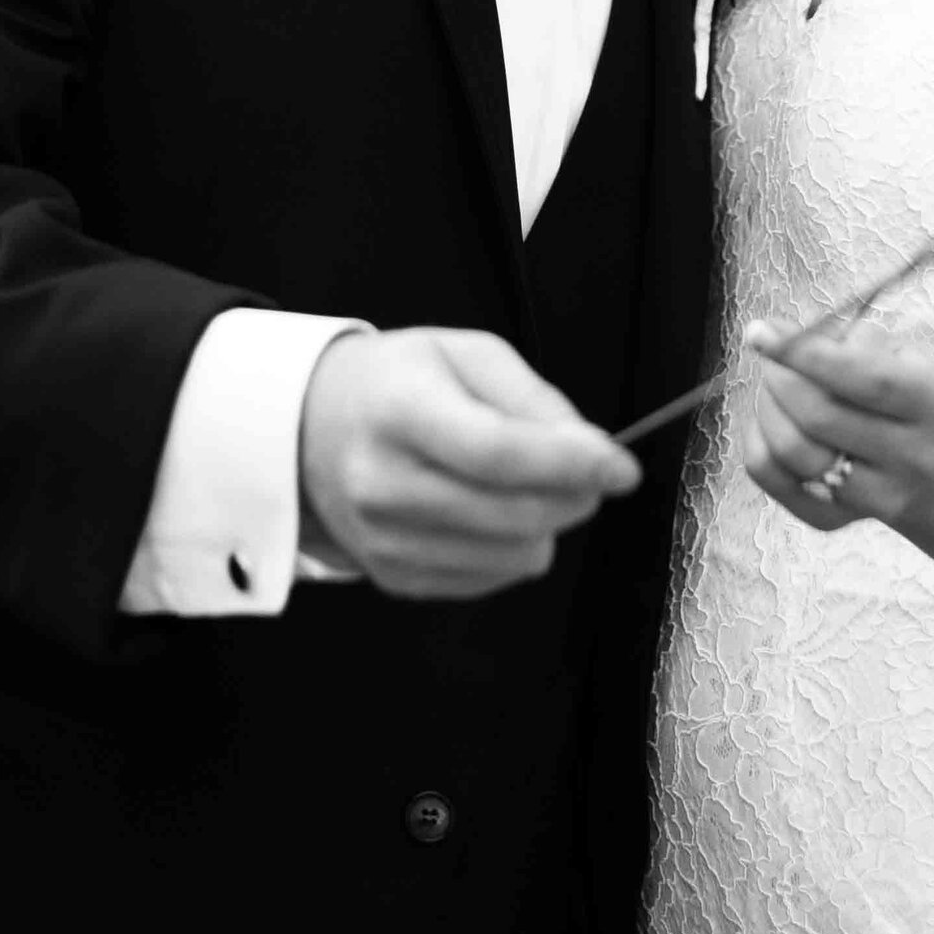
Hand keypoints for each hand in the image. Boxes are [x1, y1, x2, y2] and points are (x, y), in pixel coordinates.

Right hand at [297, 327, 639, 602]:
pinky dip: (512, 549)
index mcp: (399, 410)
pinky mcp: (394, 579)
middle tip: (588, 469)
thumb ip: (532, 399)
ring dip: (546, 524)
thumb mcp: (465, 354)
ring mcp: (384, 541)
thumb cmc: (398, 382)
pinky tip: (491, 512)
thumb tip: (592, 452)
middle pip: (512, 513)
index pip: (496, 452)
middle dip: (574, 494)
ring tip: (528, 485)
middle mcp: (382, 483)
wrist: (311, 428)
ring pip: (512, 557)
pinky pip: (491, 580)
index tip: (622, 466)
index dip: (570, 463)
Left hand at [742, 315, 933, 535]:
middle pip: (820, 417)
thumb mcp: (899, 355)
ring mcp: (876, 497)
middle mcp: (911, 458)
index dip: (808, 354)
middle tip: (769, 354)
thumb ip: (846, 341)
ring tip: (772, 386)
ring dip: (767, 406)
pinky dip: (758, 439)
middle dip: (779, 376)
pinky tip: (769, 419)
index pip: (866, 380)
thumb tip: (780, 336)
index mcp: (931, 405)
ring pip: (792, 450)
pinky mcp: (835, 520)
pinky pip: (773, 478)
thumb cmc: (907, 397)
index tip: (761, 330)